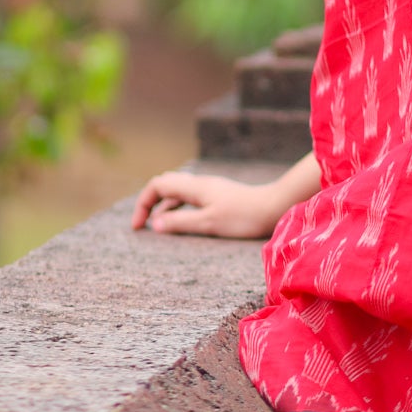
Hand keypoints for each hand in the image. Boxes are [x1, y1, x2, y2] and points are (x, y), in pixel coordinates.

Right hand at [131, 171, 280, 238]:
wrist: (274, 208)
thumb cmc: (243, 217)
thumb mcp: (208, 223)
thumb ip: (180, 223)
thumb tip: (155, 225)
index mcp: (194, 186)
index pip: (157, 185)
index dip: (143, 203)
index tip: (138, 226)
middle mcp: (199, 183)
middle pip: (165, 184)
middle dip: (150, 202)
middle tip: (144, 225)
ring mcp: (209, 189)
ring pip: (178, 192)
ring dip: (165, 207)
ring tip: (160, 228)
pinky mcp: (218, 196)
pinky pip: (190, 198)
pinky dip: (179, 209)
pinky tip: (183, 223)